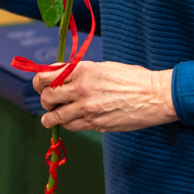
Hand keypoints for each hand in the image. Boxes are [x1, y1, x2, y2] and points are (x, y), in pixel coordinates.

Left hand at [33, 60, 176, 131]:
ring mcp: (87, 109)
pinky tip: (69, 121)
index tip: (39, 86)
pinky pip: (72, 126)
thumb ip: (79, 71)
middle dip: (45, 100)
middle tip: (48, 102)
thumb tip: (58, 73)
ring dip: (50, 118)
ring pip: (56, 116)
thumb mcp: (102, 66)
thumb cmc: (132, 78)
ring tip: (49, 118)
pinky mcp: (95, 124)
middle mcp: (81, 89)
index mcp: (82, 70)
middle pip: (47, 97)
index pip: (46, 77)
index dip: (39, 83)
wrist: (154, 96)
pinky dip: (67, 124)